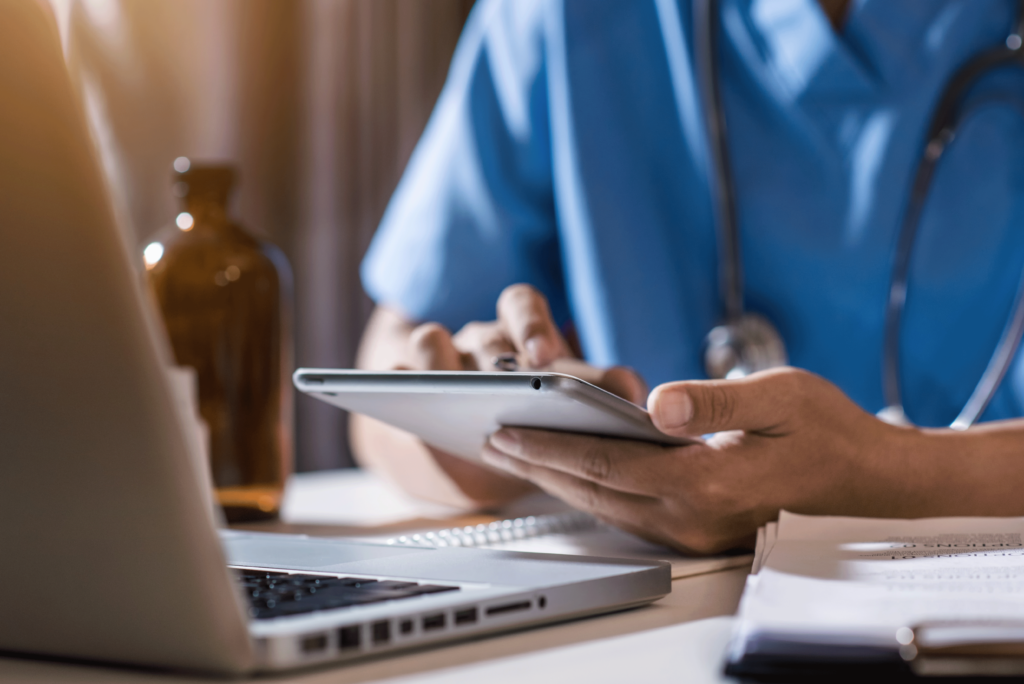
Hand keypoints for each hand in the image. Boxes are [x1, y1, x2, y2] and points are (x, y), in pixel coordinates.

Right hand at [406, 283, 646, 403]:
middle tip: (516, 380)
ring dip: (442, 361)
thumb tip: (634, 393)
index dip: (532, 326)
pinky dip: (400, 381)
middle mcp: (480, 341)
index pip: (522, 304)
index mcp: (521, 333)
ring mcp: (440, 362)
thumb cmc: (535, 416)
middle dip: (496, 355)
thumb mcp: (568, 402)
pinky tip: (410, 397)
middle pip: (485, 332)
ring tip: (460, 391)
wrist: (480, 447)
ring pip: (430, 339)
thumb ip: (599, 391)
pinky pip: (397, 375)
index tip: (545, 357)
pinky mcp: (409, 388)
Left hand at [482, 367, 919, 553]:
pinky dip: (588, 491)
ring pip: (605, 506)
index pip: (609, 464)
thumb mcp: (779, 398)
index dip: (553, 446)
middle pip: (594, 491)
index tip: (509, 429)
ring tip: (517, 456)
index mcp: (709, 481)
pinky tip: (569, 472)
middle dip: (538, 466)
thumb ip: (715, 400)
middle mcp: (694, 516)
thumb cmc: (824, 431)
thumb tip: (657, 403)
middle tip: (492, 443)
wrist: (863, 478)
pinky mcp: (695, 531)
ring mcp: (693, 530)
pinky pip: (627, 514)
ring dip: (557, 480)